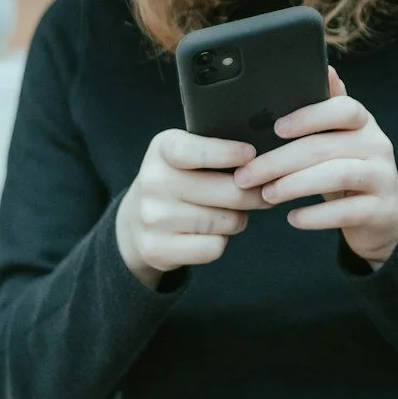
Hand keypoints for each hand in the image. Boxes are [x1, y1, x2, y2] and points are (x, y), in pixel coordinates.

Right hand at [116, 128, 263, 287]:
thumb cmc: (176, 181)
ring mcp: (153, 217)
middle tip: (263, 192)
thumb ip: (217, 152)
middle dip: (253, 194)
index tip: (250, 154)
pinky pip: (213, 248)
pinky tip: (210, 233)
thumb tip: (263, 163)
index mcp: (162, 149)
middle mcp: (154, 182)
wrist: (135, 222)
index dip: (227, 153)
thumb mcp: (185, 155)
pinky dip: (219, 242)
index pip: (197, 150)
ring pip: (226, 221)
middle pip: (229, 191)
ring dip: (237, 219)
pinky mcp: (157, 249)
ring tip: (229, 213)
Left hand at [233, 68, 397, 268]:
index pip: (343, 109)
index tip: (276, 128)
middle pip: (326, 146)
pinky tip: (293, 218)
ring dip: (296, 185)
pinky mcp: (381, 209)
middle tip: (248, 174)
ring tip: (268, 194)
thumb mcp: (341, 139)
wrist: (385, 213)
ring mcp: (382, 177)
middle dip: (280, 160)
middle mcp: (377, 145)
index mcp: (363, 122)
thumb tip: (326, 69)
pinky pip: (345, 211)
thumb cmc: (351, 169)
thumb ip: (329, 110)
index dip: (309, 116)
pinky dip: (315, 216)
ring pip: (337, 174)